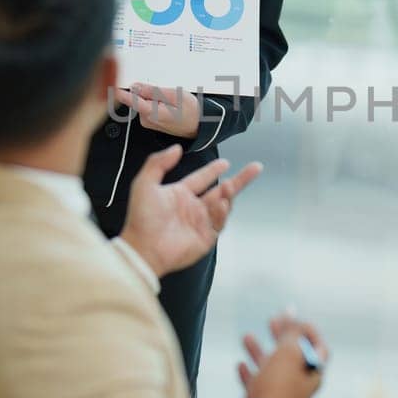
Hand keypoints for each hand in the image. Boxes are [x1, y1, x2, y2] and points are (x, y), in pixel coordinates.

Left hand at [116, 84, 203, 139]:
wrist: (199, 126)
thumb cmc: (191, 112)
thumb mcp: (175, 95)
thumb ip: (153, 91)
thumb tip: (136, 86)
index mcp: (152, 113)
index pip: (130, 100)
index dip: (119, 91)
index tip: (109, 85)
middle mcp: (146, 119)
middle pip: (137, 97)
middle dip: (145, 90)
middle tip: (162, 89)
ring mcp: (147, 120)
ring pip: (142, 101)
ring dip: (151, 95)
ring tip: (168, 97)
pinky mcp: (149, 120)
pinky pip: (146, 105)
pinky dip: (154, 101)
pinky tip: (166, 102)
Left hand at [118, 145, 261, 274]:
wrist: (143, 248)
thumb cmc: (141, 218)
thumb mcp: (144, 184)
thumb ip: (158, 163)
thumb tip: (176, 148)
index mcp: (179, 194)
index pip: (201, 178)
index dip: (213, 170)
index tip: (226, 162)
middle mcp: (192, 207)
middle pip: (221, 190)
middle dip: (239, 180)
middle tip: (256, 167)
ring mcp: (200, 223)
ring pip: (223, 205)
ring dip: (228, 194)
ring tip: (229, 186)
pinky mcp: (206, 238)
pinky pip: (220, 223)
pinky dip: (223, 213)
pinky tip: (222, 204)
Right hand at [237, 313, 328, 397]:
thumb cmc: (277, 382)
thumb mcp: (288, 351)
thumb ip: (292, 331)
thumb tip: (292, 312)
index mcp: (314, 373)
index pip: (318, 347)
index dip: (308, 330)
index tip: (294, 318)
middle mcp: (301, 385)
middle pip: (293, 356)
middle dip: (283, 337)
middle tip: (272, 320)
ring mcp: (282, 395)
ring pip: (272, 368)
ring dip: (260, 351)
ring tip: (246, 337)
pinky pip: (258, 384)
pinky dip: (250, 372)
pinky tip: (241, 365)